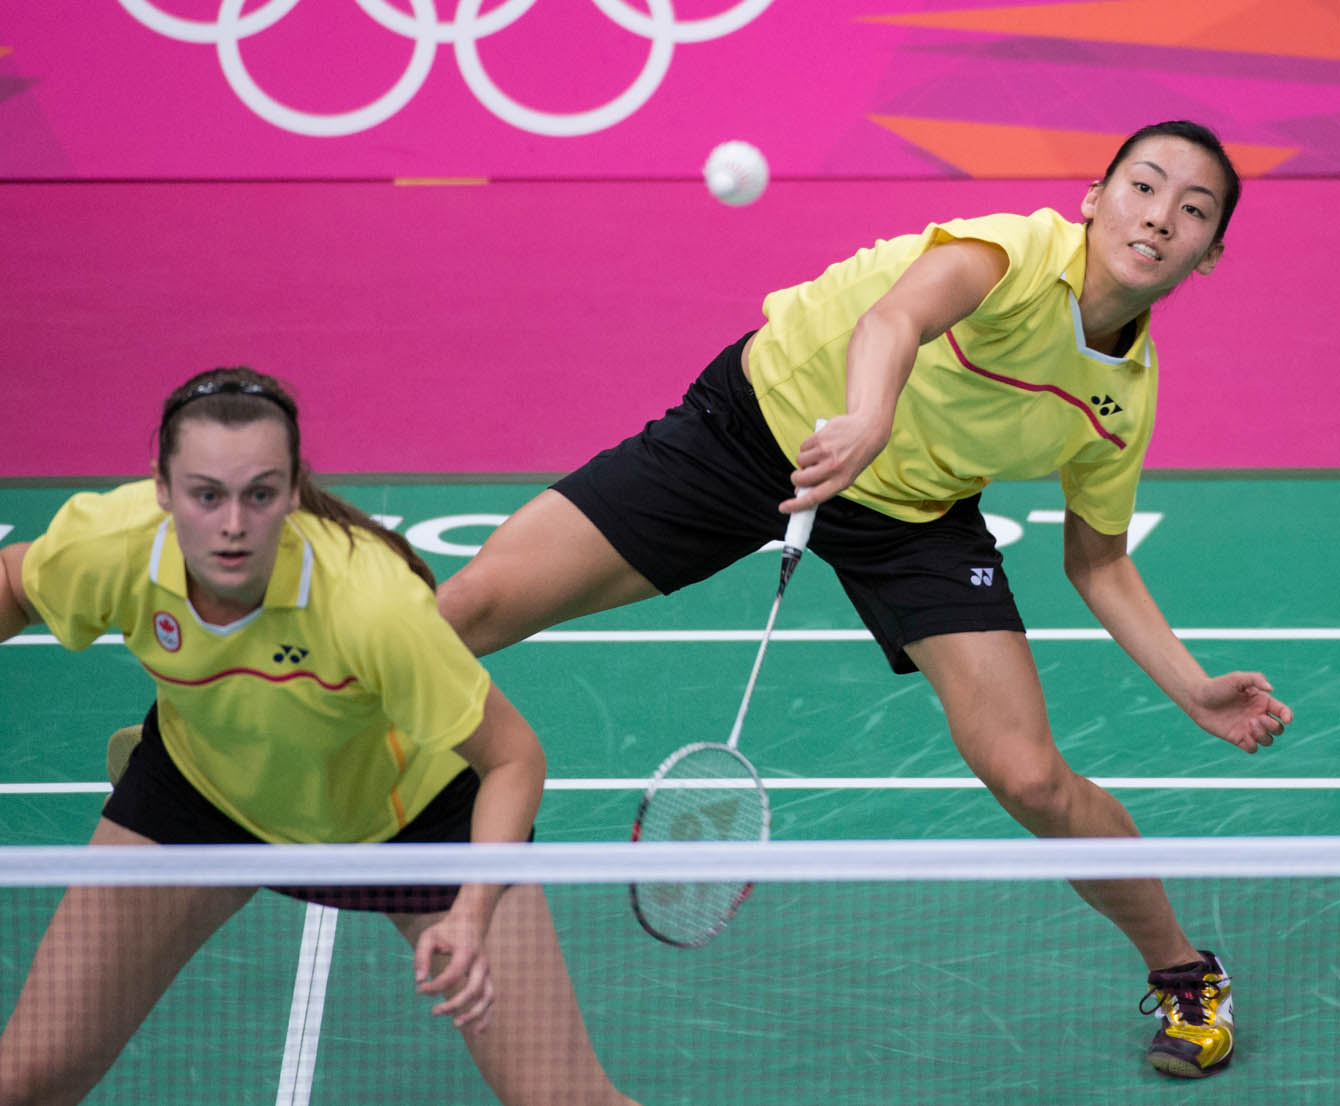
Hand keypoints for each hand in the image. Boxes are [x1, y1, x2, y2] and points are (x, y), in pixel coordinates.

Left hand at [413, 909, 494, 1031]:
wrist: (471, 921)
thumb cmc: (447, 931)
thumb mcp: (429, 936)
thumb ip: (421, 957)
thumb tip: (419, 982)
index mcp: (467, 951)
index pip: (452, 975)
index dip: (435, 987)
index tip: (420, 990)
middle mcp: (481, 963)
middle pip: (473, 989)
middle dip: (454, 1004)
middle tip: (434, 1012)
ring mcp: (487, 972)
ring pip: (487, 997)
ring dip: (474, 1014)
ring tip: (456, 1024)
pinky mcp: (487, 979)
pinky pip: (491, 999)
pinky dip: (487, 1017)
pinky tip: (477, 1031)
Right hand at [779, 414, 887, 513]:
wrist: (868, 430)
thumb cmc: (854, 457)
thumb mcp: (844, 476)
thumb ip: (823, 485)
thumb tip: (798, 494)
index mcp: (841, 482)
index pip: (814, 497)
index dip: (796, 505)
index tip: (783, 508)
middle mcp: (834, 468)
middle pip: (801, 479)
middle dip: (796, 479)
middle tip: (800, 475)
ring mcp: (826, 451)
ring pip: (799, 461)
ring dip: (804, 461)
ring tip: (819, 456)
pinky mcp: (821, 437)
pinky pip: (803, 447)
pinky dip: (808, 448)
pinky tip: (822, 444)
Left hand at [1187, 672, 1291, 753]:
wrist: (1196, 698)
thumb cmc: (1217, 685)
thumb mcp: (1237, 678)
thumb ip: (1255, 679)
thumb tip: (1271, 688)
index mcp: (1261, 702)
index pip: (1282, 712)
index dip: (1288, 716)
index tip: (1286, 718)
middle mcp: (1257, 716)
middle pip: (1278, 729)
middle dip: (1273, 727)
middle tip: (1257, 718)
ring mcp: (1247, 728)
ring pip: (1267, 740)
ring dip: (1264, 736)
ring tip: (1250, 724)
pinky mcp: (1237, 738)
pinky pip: (1252, 748)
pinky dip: (1252, 746)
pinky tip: (1244, 737)